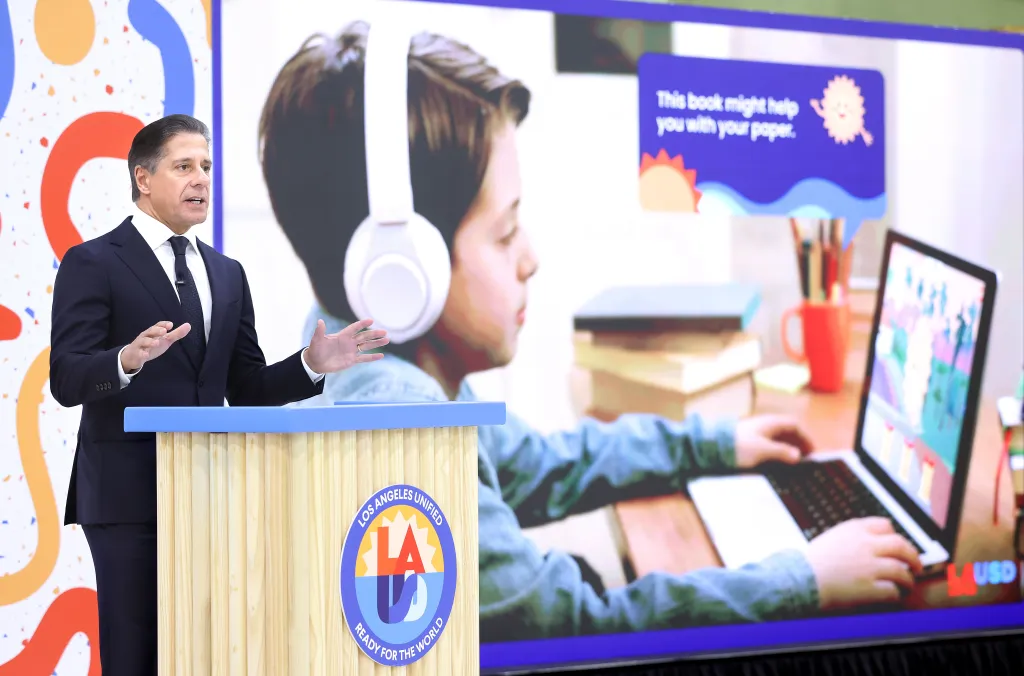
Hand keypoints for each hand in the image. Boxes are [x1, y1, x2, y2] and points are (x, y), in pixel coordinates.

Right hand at [121, 321, 190, 371]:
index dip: (163, 324)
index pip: (157, 325)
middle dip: (156, 330)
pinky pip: (138, 353)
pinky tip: (146, 355)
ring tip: (156, 343)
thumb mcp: (165, 340)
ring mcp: (140, 345)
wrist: (134, 355)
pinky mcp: (136, 354)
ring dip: (149, 342)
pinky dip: (142, 353)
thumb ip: (176, 334)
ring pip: (143, 341)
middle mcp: (146, 336)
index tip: (170, 325)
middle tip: (164, 331)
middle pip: (150, 331)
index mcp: (153, 332)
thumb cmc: (151, 345)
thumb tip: (188, 325)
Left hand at [304, 318, 389, 373]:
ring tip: (386, 340)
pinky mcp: (352, 360)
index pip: (354, 328)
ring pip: (366, 346)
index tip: (371, 320)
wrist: (315, 363)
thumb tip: (320, 321)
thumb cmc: (315, 350)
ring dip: (376, 343)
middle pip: (364, 336)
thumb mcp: (316, 340)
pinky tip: (381, 355)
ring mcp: (351, 351)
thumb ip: (320, 331)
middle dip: (374, 334)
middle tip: (384, 332)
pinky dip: (372, 357)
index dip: (362, 324)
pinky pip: (364, 358)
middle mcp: (349, 342)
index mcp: (342, 336)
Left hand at [734, 414, 813, 467]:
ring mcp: (756, 432)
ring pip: (778, 438)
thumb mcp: (763, 450)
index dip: (805, 437)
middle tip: (804, 459)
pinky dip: (776, 452)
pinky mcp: (748, 441)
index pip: (794, 425)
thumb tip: (798, 456)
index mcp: (771, 423)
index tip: (812, 452)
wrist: (712, 446)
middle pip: (787, 432)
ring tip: (793, 463)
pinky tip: (776, 463)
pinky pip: (768, 445)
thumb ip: (781, 452)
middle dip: (797, 444)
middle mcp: (765, 425)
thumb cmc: (739, 446)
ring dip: (787, 448)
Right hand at [806, 517, 922, 609]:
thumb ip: (851, 538)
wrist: (798, 579)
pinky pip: (893, 590)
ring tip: (908, 584)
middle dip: (913, 556)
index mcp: (854, 530)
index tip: (897, 544)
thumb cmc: (809, 563)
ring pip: (902, 570)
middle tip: (916, 565)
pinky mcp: (870, 588)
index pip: (885, 525)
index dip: (895, 536)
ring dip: (909, 579)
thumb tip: (869, 544)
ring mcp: (869, 567)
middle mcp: (865, 545)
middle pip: (901, 546)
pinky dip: (896, 594)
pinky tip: (895, 595)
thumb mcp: (830, 538)